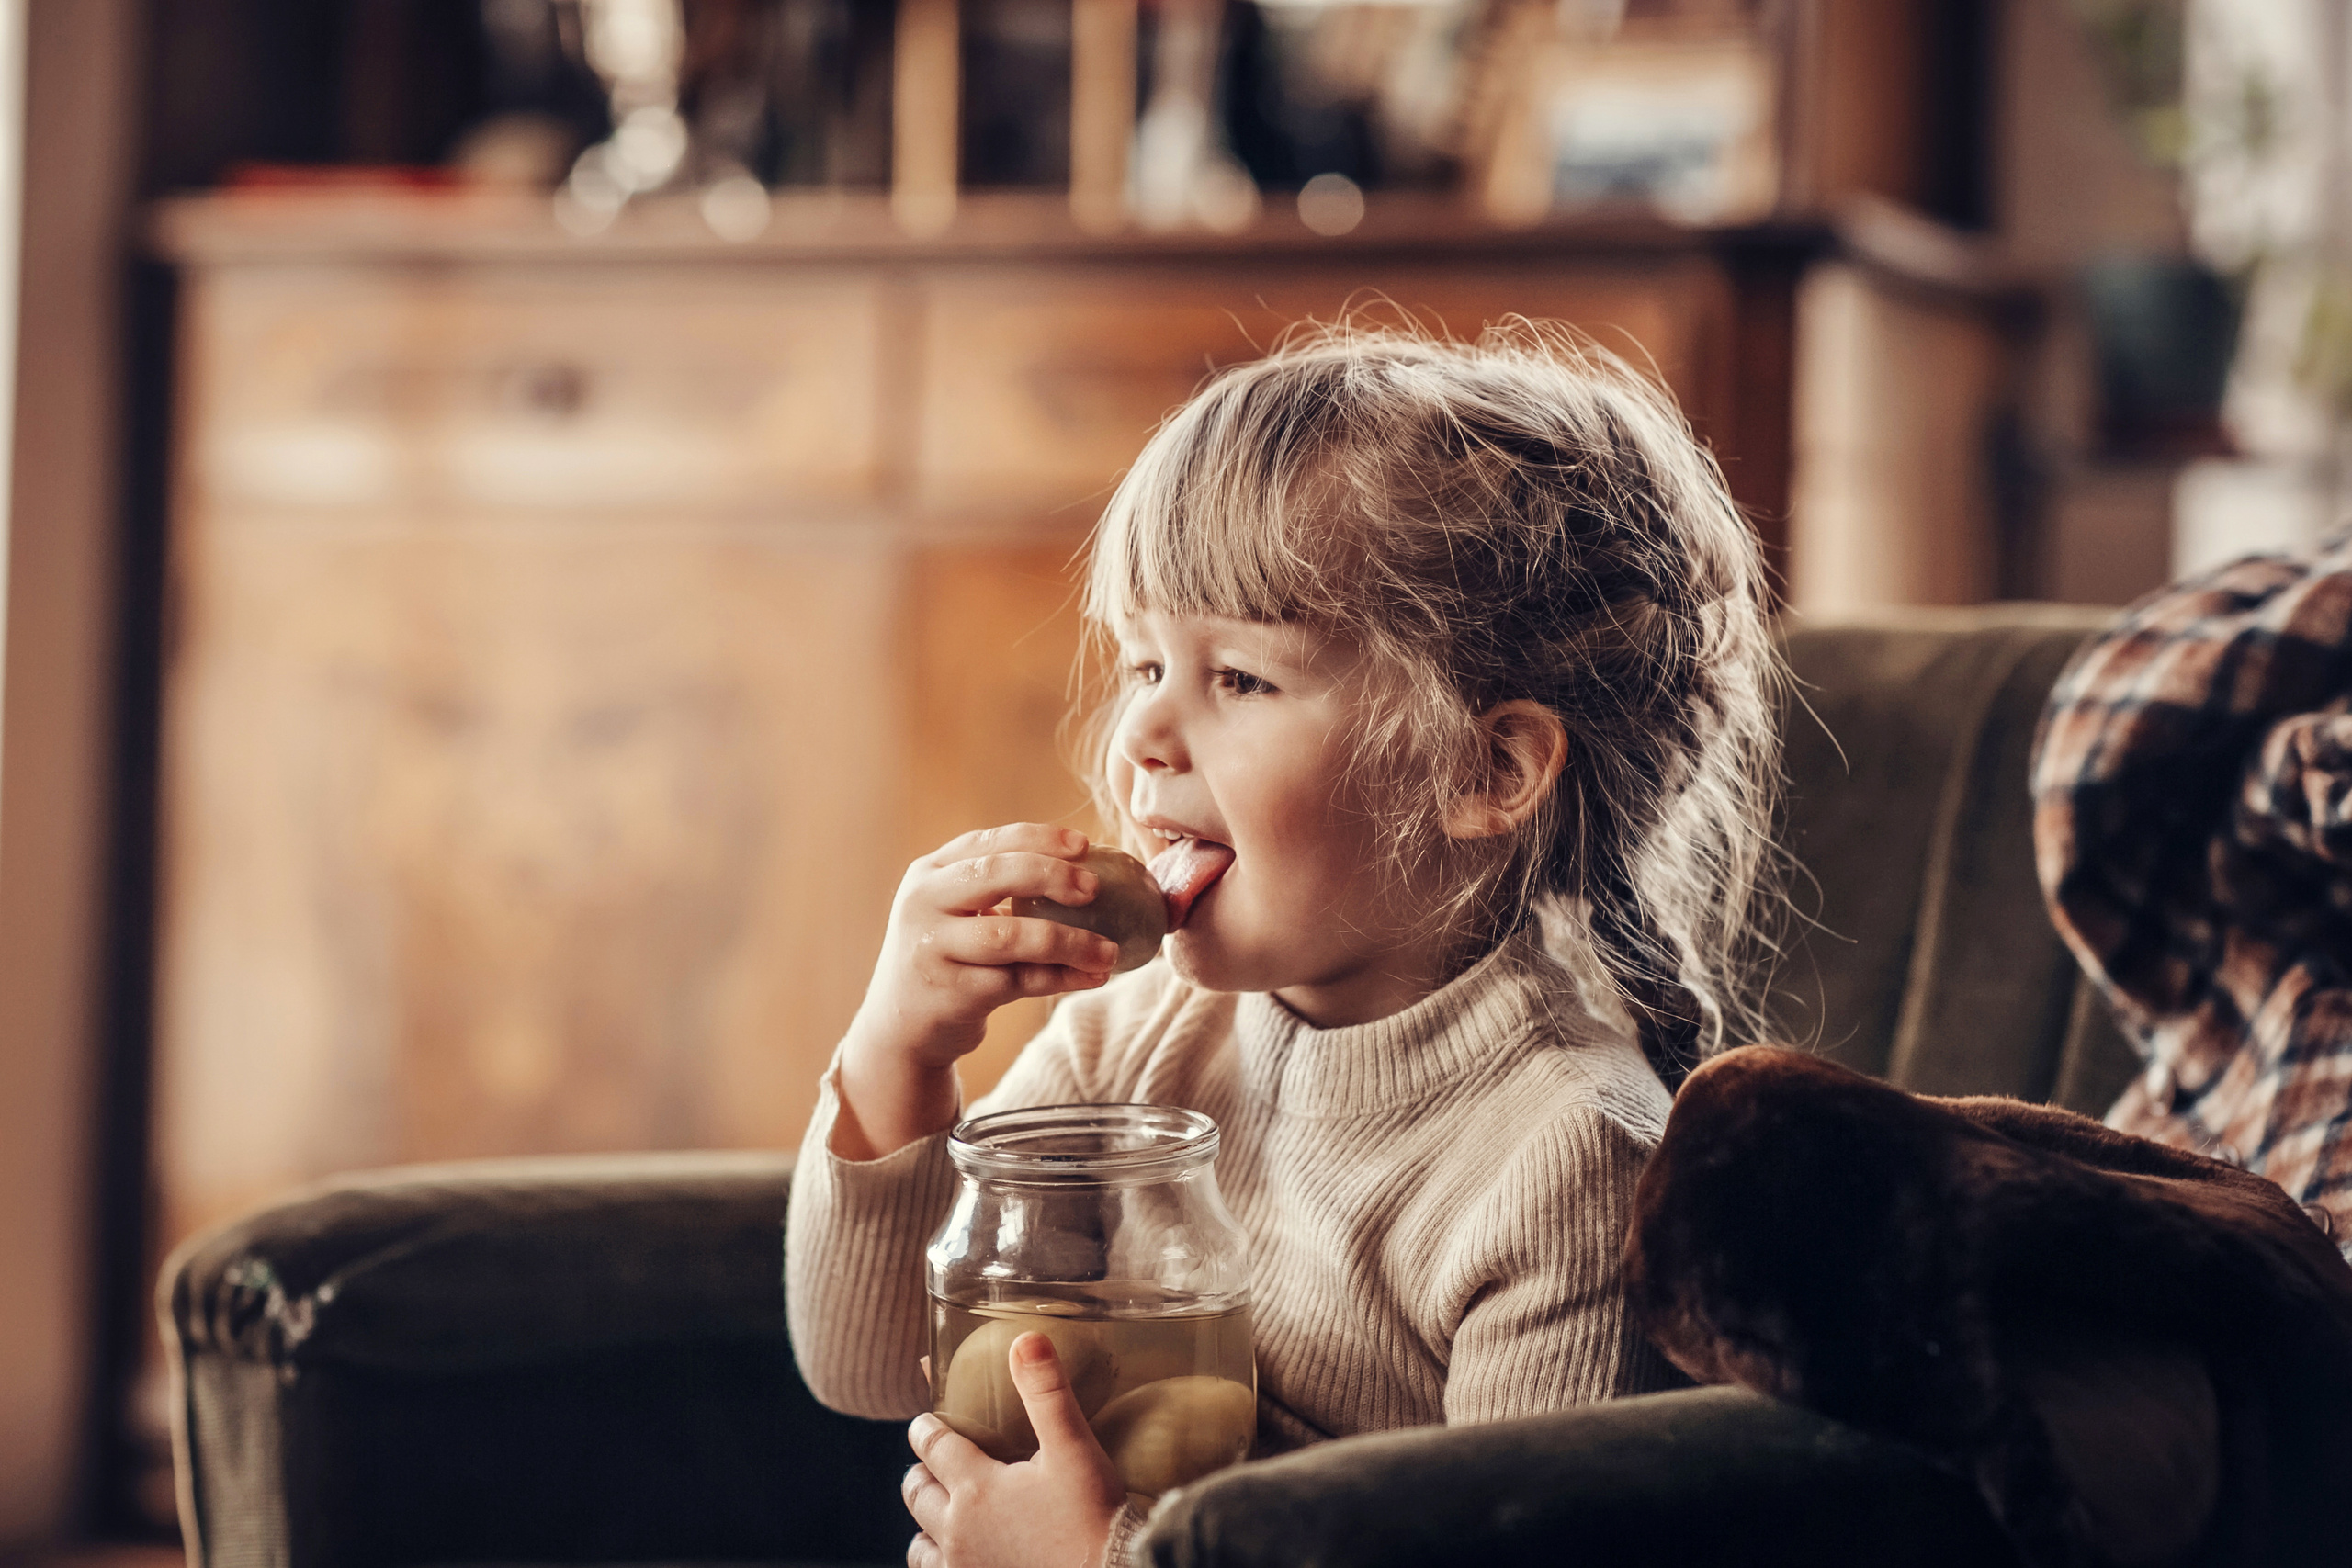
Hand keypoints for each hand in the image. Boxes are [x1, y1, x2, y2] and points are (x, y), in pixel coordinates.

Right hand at [835, 825, 1119, 1158]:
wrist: (899, 1028)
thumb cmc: (946, 958)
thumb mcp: (952, 912)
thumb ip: (995, 888)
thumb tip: (1083, 871)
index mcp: (928, 874)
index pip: (987, 842)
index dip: (1039, 838)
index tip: (1084, 845)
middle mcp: (923, 905)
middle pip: (995, 875)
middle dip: (1052, 876)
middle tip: (1095, 889)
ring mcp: (934, 950)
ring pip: (1011, 936)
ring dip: (1069, 941)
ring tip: (1109, 950)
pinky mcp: (951, 995)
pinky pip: (1019, 981)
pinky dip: (1062, 978)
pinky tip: (1092, 977)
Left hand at [902, 1332, 1126, 1567]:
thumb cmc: (1093, 1518)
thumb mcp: (1073, 1448)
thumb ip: (1047, 1393)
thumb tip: (1027, 1340)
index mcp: (976, 1487)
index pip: (934, 1446)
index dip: (926, 1428)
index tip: (924, 1420)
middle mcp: (957, 1528)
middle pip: (916, 1491)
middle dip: (921, 1471)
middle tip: (930, 1461)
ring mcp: (961, 1566)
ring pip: (919, 1541)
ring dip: (924, 1521)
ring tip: (939, 1510)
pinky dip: (934, 1559)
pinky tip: (953, 1556)